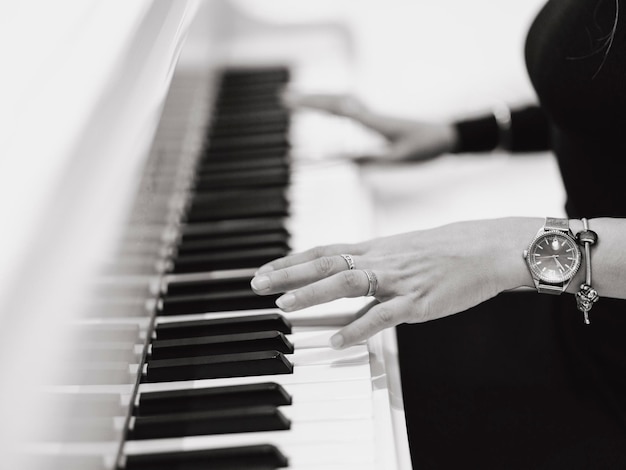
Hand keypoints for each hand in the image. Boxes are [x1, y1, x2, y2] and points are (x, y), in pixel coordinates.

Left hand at [251, 218, 538, 348]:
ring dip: (312, 294)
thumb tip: (347, 278)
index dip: (292, 259)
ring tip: (284, 307)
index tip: (265, 269)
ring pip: (347, 282)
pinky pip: (384, 315)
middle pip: (326, 262)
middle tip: (257, 284)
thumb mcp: (403, 250)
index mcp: (376, 247)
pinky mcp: (418, 301)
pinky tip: (338, 341)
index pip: (324, 250)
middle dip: (288, 273)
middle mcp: (381, 259)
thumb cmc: (447, 249)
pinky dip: (359, 328)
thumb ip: (373, 264)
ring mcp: (398, 279)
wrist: (488, 247)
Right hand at [281, 91, 458, 162]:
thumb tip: (340, 160)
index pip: (336, 109)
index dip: (311, 105)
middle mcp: (370, 114)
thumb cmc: (425, 148)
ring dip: (317, 99)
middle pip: (333, 101)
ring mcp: (372, 115)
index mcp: (373, 122)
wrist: (447, 136)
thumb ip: (368, 158)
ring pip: (340, 101)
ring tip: (294, 101)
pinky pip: (349, 108)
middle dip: (307, 99)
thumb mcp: (397, 158)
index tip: (290, 103)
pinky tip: (327, 108)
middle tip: (282, 98)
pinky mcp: (376, 119)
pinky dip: (332, 105)